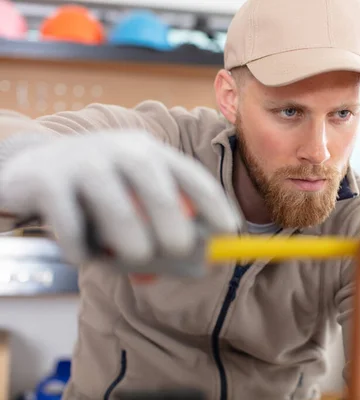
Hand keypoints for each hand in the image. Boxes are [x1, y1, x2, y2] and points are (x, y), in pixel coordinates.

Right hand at [0, 131, 240, 264]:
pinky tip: (81, 253)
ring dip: (132, 248)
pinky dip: (81, 251)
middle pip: (161, 196)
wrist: (28, 165)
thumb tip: (200, 265)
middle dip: (177, 233)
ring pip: (121, 215)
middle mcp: (122, 151)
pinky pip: (74, 228)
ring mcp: (85, 162)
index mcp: (150, 152)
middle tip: (178, 251)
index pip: (192, 177)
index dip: (216, 205)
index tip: (229, 232)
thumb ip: (161, 226)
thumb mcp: (132, 198)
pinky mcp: (49, 181)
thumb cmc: (96, 192)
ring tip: (130, 256)